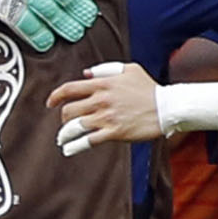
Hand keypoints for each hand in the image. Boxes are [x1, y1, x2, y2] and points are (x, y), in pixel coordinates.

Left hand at [49, 62, 163, 154]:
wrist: (167, 107)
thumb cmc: (149, 88)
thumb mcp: (129, 69)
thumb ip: (106, 69)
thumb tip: (86, 73)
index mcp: (102, 84)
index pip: (69, 89)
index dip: (55, 96)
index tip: (50, 103)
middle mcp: (101, 100)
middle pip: (69, 110)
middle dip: (63, 118)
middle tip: (64, 123)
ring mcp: (107, 117)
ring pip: (75, 127)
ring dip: (64, 134)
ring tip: (62, 139)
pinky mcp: (114, 132)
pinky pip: (88, 141)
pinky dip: (75, 146)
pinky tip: (69, 149)